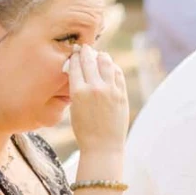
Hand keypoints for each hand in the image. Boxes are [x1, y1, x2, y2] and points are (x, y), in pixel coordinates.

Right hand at [67, 45, 128, 160]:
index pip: (75, 66)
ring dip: (101, 56)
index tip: (74, 52)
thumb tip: (78, 72)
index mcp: (78, 92)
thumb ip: (76, 89)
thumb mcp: (74, 109)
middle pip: (90, 60)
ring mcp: (110, 90)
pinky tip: (110, 66)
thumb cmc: (84, 130)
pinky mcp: (122, 94)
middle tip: (85, 48)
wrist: (103, 146)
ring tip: (99, 55)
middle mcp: (95, 88)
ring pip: (106, 62)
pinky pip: (118, 73)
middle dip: (86, 52)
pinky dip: (113, 67)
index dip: (74, 57)